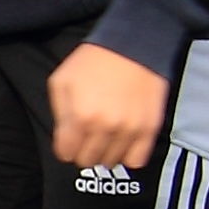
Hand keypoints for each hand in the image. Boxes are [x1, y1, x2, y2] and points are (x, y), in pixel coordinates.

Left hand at [46, 43, 167, 170]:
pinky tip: (123, 140)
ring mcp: (129, 130)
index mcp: (80, 116)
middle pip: (87, 160)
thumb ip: (59, 114)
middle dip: (84, 150)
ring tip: (107, 134)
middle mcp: (105, 127)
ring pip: (110, 162)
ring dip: (105, 152)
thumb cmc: (93, 61)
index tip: (70, 138)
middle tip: (89, 134)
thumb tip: (64, 141)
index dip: (66, 146)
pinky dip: (128, 155)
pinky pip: (136, 160)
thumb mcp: (61, 81)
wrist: (133, 45)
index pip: (66, 153)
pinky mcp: (149, 129)